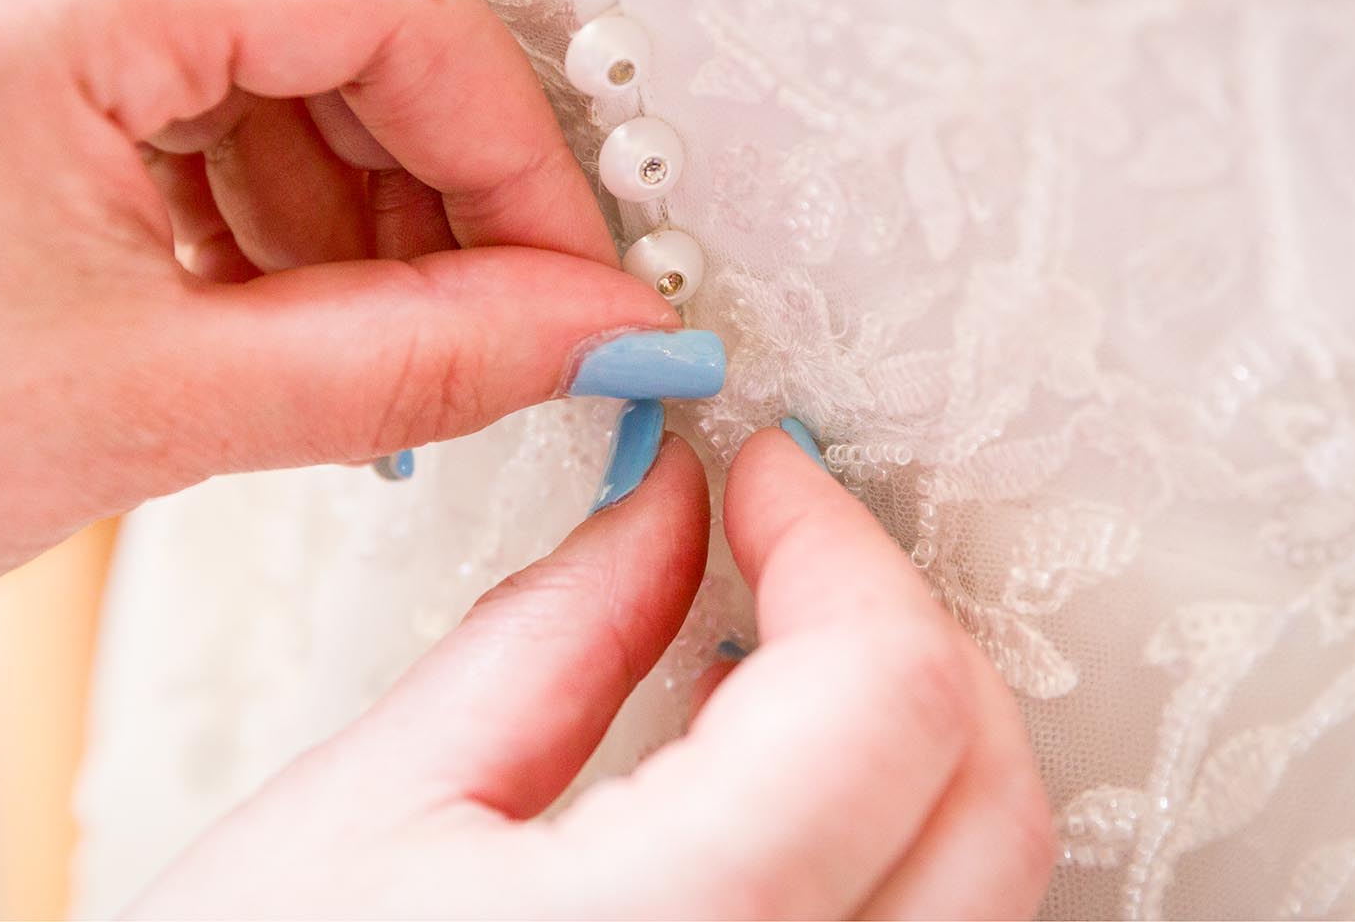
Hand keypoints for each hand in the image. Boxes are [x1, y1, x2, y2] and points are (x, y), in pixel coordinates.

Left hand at [0, 0, 682, 667]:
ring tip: (360, 316)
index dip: (511, 144)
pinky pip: (171, 33)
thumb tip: (592, 334)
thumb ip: (409, 360)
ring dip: (345, 155)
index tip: (571, 277)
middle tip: (487, 289)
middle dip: (434, 137)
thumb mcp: (143, 411)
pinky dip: (250, 153)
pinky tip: (260, 281)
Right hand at [133, 426, 1055, 919]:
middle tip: (785, 543)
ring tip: (771, 660)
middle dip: (901, 628)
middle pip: (989, 802)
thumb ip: (554, 636)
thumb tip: (669, 506)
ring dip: (913, 736)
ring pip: (986, 892)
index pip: (886, 697)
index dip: (838, 541)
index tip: (767, 474)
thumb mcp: (365, 812)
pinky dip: (892, 847)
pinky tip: (780, 797)